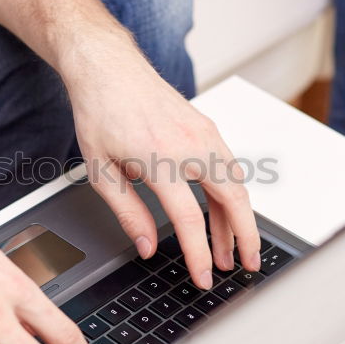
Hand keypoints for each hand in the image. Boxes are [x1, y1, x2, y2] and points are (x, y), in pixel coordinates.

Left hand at [64, 49, 261, 288]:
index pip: (189, 220)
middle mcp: (189, 145)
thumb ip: (127, 212)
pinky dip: (233, 193)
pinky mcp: (207, 127)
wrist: (108, 66)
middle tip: (245, 266)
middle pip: (233, 199)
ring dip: (238, 218)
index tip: (204, 277)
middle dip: (244, 238)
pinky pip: (229, 166)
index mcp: (159, 159)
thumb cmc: (100, 111)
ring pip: (236, 183)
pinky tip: (225, 212)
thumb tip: (146, 244)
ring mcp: (203, 133)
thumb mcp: (100, 170)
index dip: (200, 255)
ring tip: (232, 248)